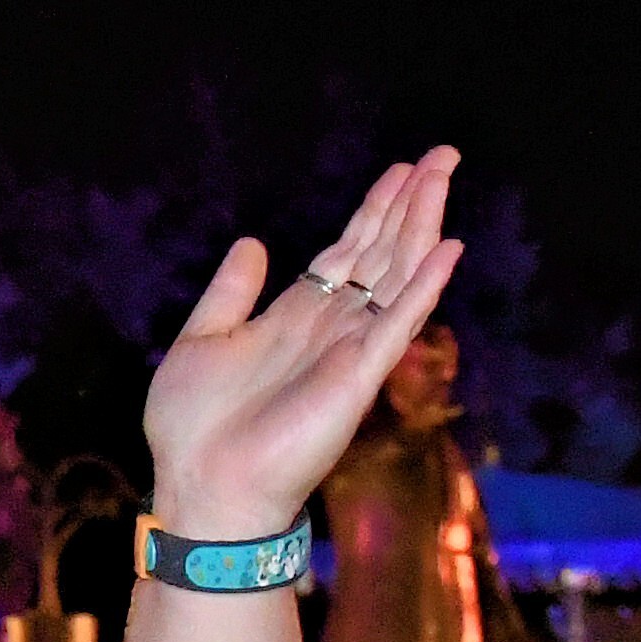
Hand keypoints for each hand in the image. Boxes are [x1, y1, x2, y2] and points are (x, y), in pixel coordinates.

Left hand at [141, 146, 464, 540]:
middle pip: (381, 253)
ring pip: (395, 275)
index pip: (347, 253)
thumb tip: (253, 243)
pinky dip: (422, 288)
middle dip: (410, 203)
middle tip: (442, 155)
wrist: (202, 487)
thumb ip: (230, 293)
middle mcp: (331, 329)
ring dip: (421, 226)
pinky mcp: (357, 377)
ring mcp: (349, 351)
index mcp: (296, 318)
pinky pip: (396, 324)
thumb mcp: (201, 341)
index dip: (374, 211)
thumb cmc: (194, 428)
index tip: (401, 171)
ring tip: (443, 177)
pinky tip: (446, 251)